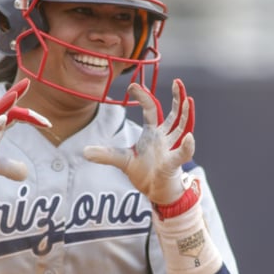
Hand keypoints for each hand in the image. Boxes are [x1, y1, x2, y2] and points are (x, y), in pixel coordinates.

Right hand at [0, 79, 50, 197]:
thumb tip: (25, 173)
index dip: (30, 116)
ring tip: (16, 94)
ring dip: (4, 104)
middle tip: (27, 82)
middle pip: (2, 108)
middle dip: (14, 93)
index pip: (13, 116)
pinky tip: (2, 119)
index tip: (47, 123)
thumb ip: (9, 167)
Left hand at [83, 79, 194, 205]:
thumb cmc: (145, 173)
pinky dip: (187, 147)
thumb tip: (84, 152)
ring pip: (182, 128)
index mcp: (153, 133)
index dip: (143, 97)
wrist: (157, 193)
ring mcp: (172, 148)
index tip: (132, 86)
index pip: (150, 109)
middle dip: (176, 97)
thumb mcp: (123, 161)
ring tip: (188, 99)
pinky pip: (182, 154)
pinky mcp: (174, 163)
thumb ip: (106, 155)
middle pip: (174, 114)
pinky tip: (189, 138)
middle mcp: (165, 137)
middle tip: (177, 81)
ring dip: (186, 114)